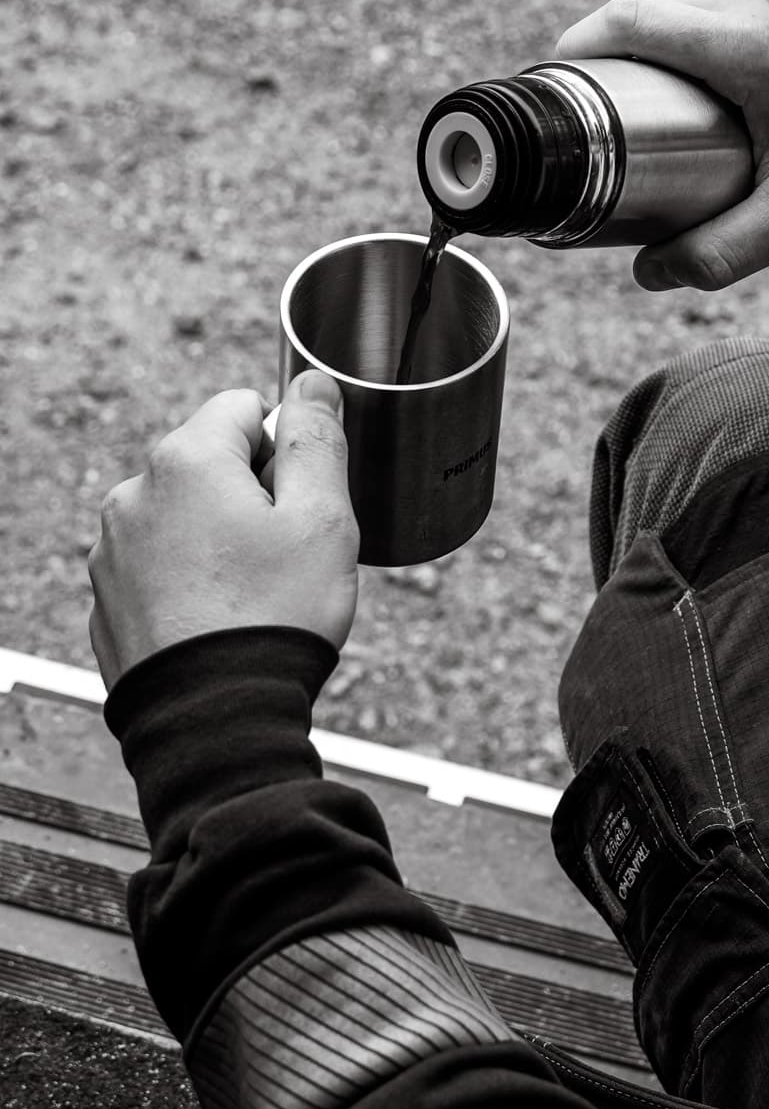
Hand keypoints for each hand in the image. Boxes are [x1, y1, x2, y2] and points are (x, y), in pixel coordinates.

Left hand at [89, 372, 359, 687]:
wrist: (215, 722)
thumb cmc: (275, 619)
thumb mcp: (322, 520)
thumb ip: (316, 439)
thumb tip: (312, 387)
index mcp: (186, 460)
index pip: (243, 407)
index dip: (285, 447)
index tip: (301, 500)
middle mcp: (134, 495)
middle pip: (210, 463)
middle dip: (250, 493)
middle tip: (284, 554)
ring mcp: (112, 550)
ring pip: (182, 516)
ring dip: (216, 537)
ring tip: (251, 594)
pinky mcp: (106, 599)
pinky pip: (157, 566)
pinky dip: (187, 579)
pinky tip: (219, 619)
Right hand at [556, 0, 768, 289]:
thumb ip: (720, 252)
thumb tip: (649, 273)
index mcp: (741, 43)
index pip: (629, 20)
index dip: (576, 47)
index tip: (554, 85)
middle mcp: (753, 2)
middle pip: (650, 13)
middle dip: (612, 61)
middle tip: (595, 117)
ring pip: (688, 8)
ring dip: (657, 52)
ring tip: (645, 113)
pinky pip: (724, 10)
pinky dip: (696, 44)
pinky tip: (702, 95)